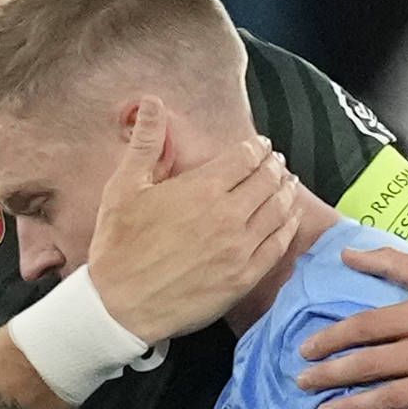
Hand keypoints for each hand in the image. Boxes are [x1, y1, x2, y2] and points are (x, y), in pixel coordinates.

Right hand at [84, 100, 300, 342]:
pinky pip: (278, 245)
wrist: (118, 306)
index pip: (245, 157)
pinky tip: (289, 219)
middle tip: (276, 163)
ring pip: (278, 211)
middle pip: (267, 181)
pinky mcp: (244, 278)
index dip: (256, 148)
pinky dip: (288, 227)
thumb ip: (147, 142)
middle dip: (274, 167)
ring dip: (286, 192)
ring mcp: (239, 248)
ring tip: (288, 184)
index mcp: (202, 188)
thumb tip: (153, 102)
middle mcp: (228, 215)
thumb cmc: (118, 246)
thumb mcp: (124, 187)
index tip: (260, 146)